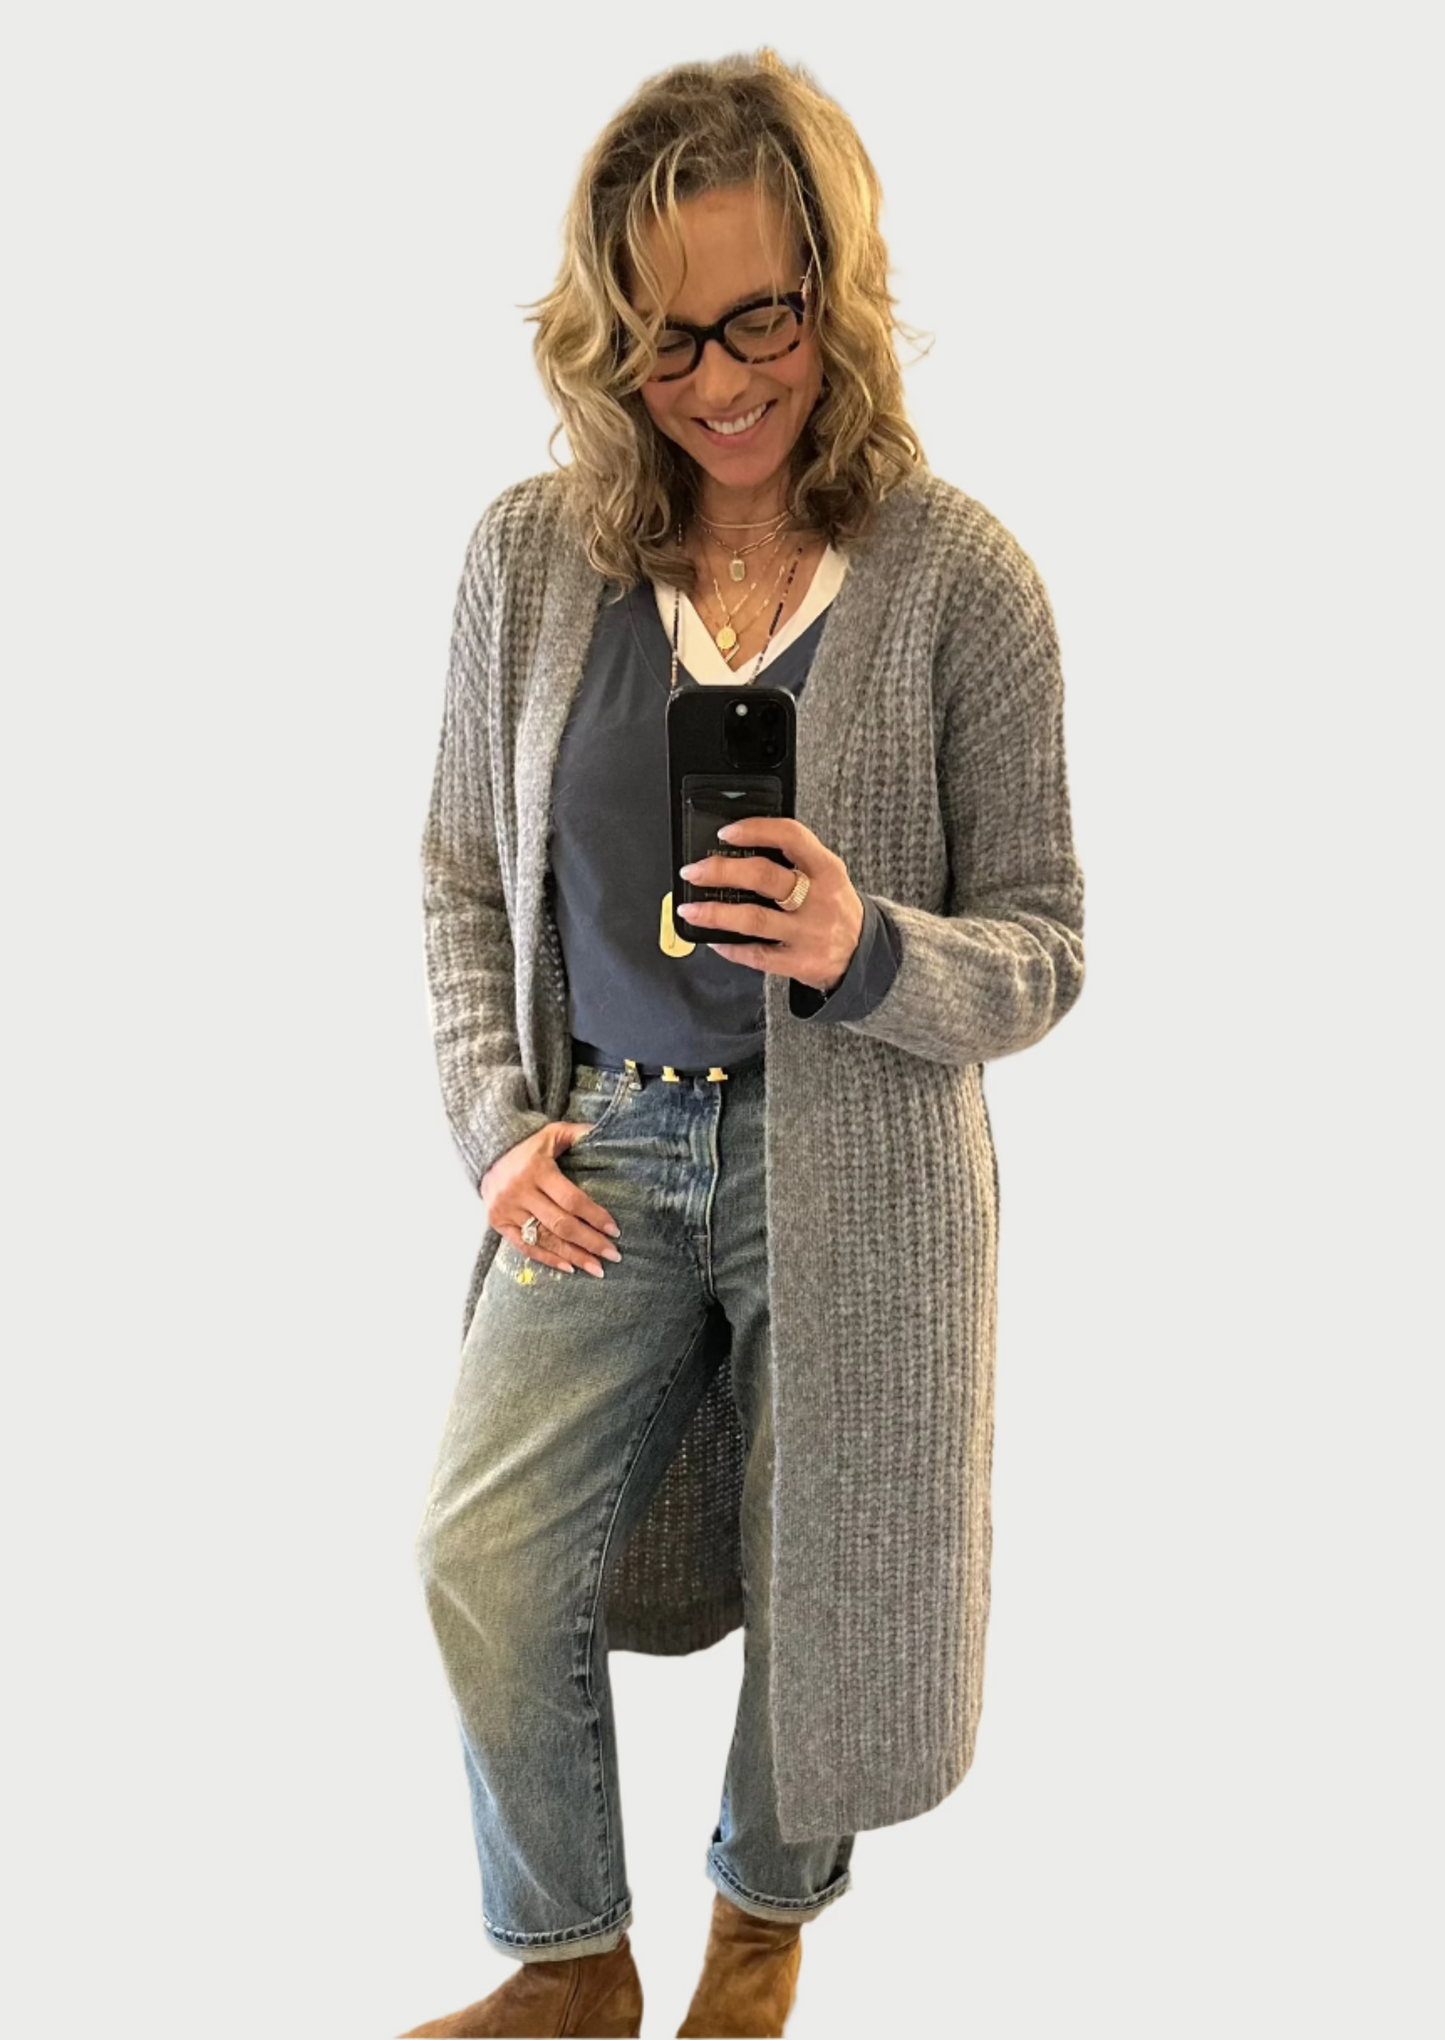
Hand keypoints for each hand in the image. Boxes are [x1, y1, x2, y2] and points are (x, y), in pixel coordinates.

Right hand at [480, 1123, 622, 1279]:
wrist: (488, 1153)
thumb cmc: (529, 1146)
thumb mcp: (553, 1134)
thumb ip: (580, 1134)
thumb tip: (608, 1136)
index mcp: (537, 1170)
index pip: (571, 1200)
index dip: (594, 1216)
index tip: (615, 1231)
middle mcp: (520, 1191)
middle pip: (560, 1224)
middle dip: (590, 1242)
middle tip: (614, 1255)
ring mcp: (507, 1209)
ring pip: (545, 1239)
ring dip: (574, 1256)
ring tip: (598, 1269)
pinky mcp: (498, 1223)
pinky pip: (525, 1247)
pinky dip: (548, 1259)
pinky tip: (570, 1267)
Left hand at [676, 816, 865, 995]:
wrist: (867, 957)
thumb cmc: (837, 910)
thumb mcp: (828, 877)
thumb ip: (795, 862)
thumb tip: (740, 850)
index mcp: (827, 869)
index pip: (790, 837)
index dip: (755, 830)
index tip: (726, 832)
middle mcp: (819, 899)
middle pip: (763, 876)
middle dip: (721, 871)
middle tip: (695, 872)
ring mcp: (809, 933)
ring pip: (754, 918)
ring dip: (714, 913)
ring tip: (690, 909)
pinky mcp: (800, 962)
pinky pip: (757, 955)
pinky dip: (731, 948)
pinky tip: (714, 942)